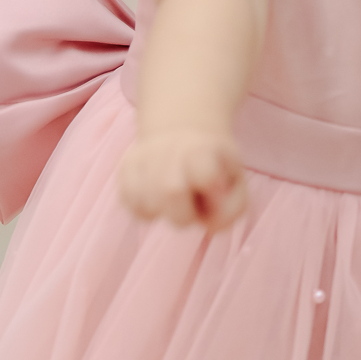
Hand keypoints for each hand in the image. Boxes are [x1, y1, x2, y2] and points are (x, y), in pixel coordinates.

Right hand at [118, 129, 247, 229]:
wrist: (183, 135)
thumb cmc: (214, 168)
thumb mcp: (236, 184)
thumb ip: (232, 209)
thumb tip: (208, 224)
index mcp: (203, 148)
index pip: (204, 173)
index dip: (211, 187)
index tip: (216, 186)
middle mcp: (170, 147)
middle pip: (171, 192)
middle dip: (185, 213)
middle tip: (192, 203)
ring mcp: (143, 157)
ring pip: (147, 205)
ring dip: (165, 212)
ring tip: (176, 198)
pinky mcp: (124, 168)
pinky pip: (132, 206)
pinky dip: (147, 210)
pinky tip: (158, 197)